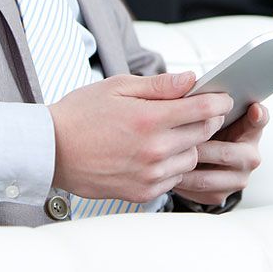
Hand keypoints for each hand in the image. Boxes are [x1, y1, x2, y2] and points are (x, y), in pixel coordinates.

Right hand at [50, 71, 231, 202]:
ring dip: (191, 144)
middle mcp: (153, 150)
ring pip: (192, 158)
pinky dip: (173, 165)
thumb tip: (192, 79)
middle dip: (207, 119)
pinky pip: (174, 178)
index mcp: (149, 119)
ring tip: (173, 132)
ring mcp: (149, 175)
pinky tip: (158, 152)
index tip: (222, 96)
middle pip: (204, 134)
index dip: (219, 101)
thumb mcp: (118, 87)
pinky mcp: (142, 192)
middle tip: (198, 110)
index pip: (204, 110)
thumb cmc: (82, 113)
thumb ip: (160, 85)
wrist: (50, 151)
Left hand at [173, 102, 267, 206]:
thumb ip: (206, 98)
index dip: (258, 115)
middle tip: (178, 139)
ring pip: (208, 176)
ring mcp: (237, 178)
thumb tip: (191, 81)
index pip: (260, 119)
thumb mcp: (207, 111)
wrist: (193, 159)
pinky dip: (181, 180)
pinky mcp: (220, 195)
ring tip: (167, 156)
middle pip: (226, 153)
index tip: (253, 109)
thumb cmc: (201, 128)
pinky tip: (168, 169)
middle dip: (200, 147)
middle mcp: (250, 155)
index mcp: (250, 129)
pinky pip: (197, 190)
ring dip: (186, 166)